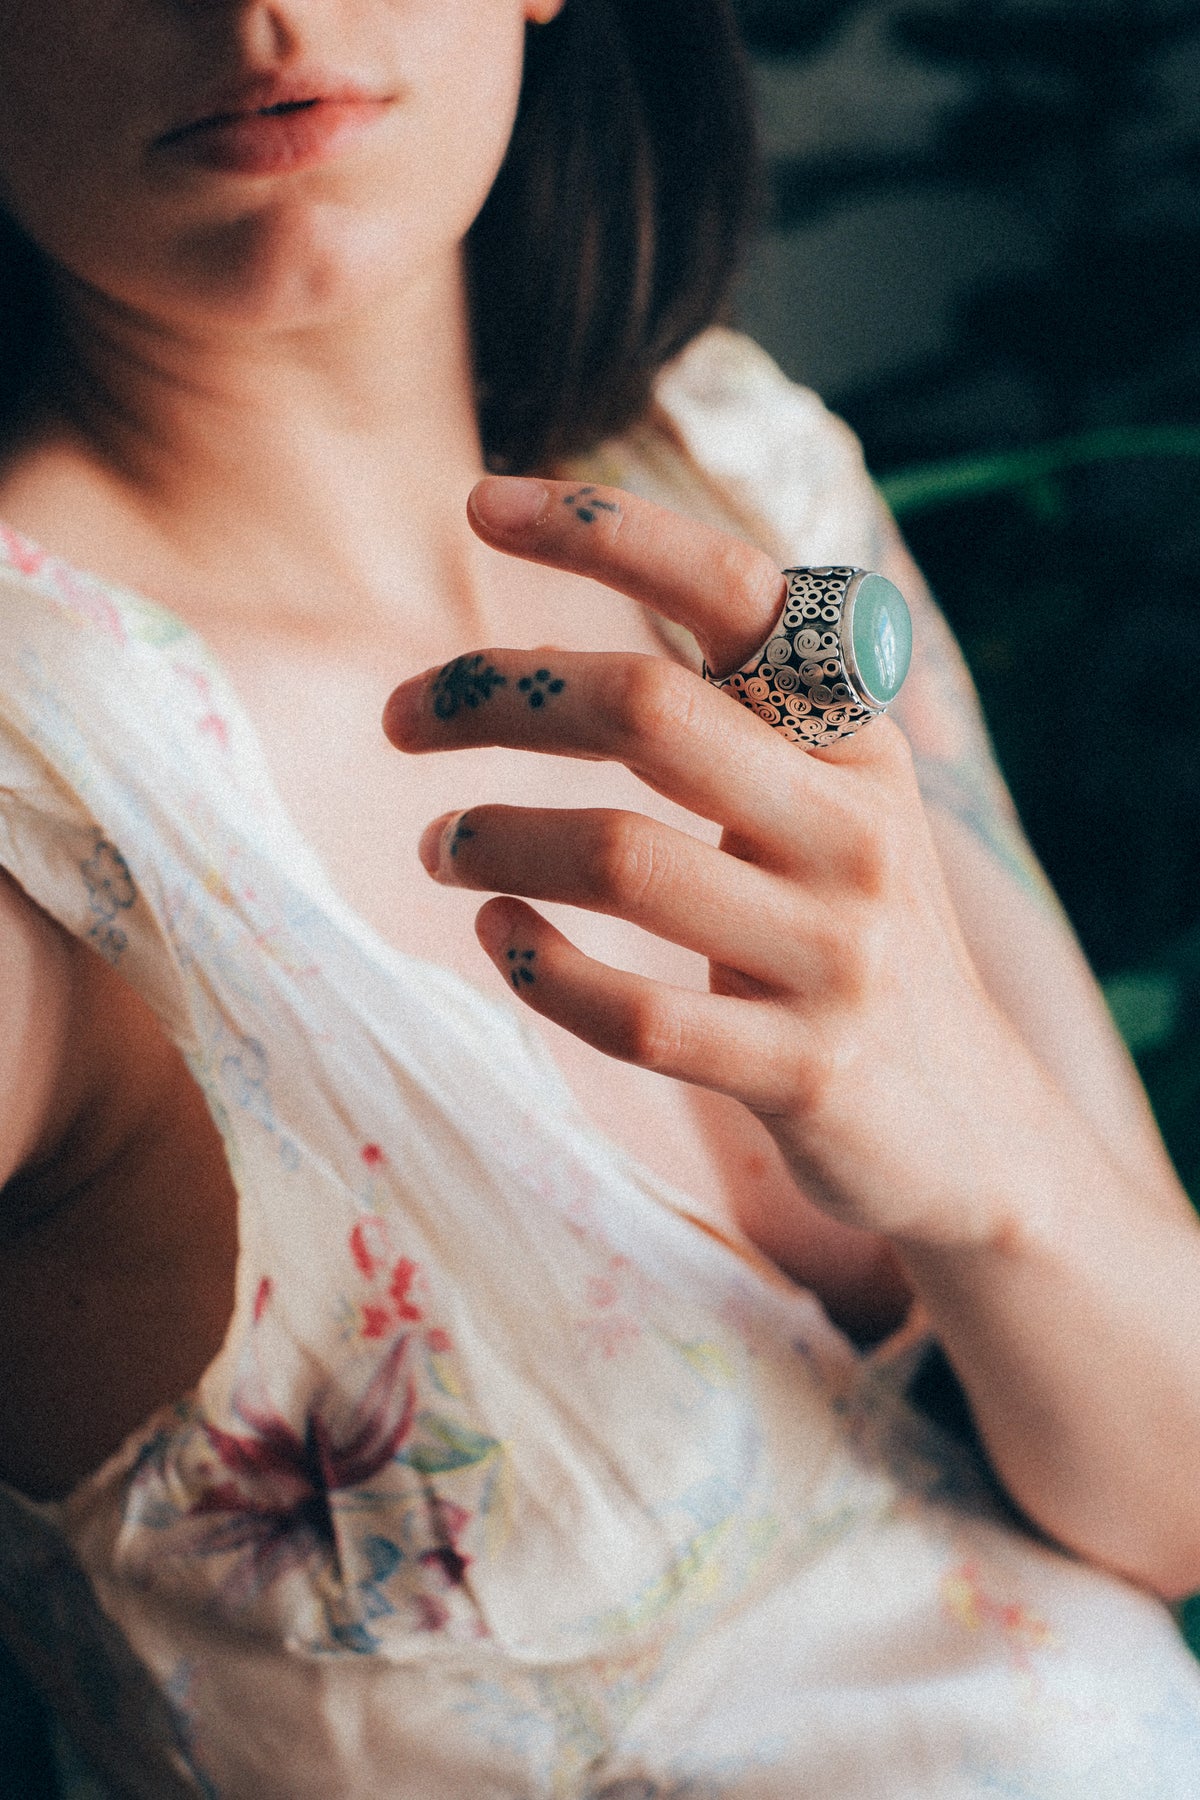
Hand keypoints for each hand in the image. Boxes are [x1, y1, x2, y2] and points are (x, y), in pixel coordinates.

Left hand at [382, 476, 1041, 1253]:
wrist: (966, 1125)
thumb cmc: (849, 939)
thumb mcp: (829, 810)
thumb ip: (737, 728)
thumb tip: (552, 659)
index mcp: (856, 738)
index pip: (732, 590)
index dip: (605, 531)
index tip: (477, 499)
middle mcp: (856, 825)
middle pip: (645, 708)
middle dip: (493, 695)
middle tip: (401, 717)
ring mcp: (835, 951)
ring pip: (620, 859)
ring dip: (492, 838)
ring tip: (439, 844)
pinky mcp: (801, 1068)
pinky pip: (633, 1013)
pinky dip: (537, 966)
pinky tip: (498, 938)